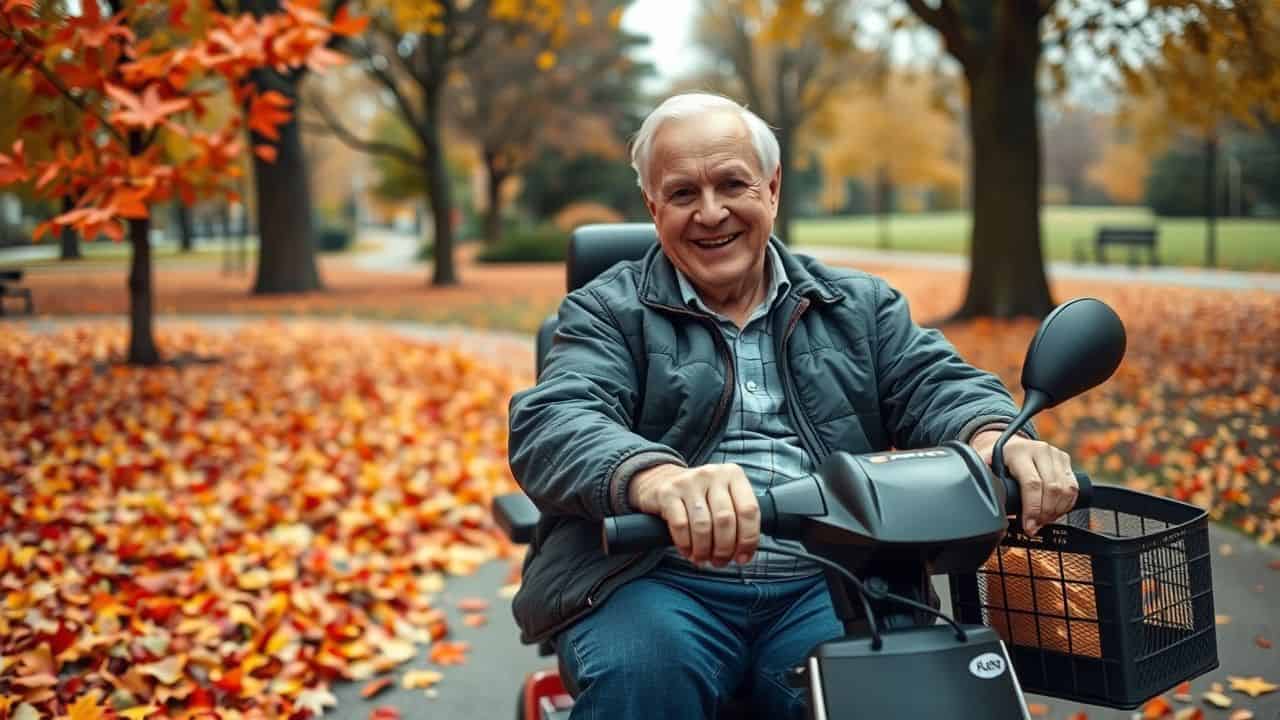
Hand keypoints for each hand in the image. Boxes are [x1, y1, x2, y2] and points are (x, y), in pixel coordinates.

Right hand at [628, 463, 759, 565]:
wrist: (660, 481)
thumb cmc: (699, 497)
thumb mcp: (724, 497)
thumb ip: (738, 518)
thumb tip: (744, 553)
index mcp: (733, 474)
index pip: (749, 510)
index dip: (748, 539)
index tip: (742, 557)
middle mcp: (712, 474)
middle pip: (725, 520)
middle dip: (724, 549)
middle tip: (719, 561)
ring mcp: (689, 482)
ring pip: (703, 525)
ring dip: (704, 550)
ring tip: (702, 558)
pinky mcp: (668, 492)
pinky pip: (680, 526)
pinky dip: (685, 544)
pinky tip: (687, 551)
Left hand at [970, 431, 1077, 535]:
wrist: (1010, 444)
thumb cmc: (995, 459)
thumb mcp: (985, 465)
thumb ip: (981, 477)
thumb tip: (978, 498)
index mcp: (1017, 451)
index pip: (1032, 483)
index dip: (1032, 509)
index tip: (1028, 526)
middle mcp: (1039, 450)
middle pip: (1052, 489)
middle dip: (1044, 514)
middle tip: (1034, 527)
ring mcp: (1054, 454)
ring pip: (1066, 490)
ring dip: (1057, 512)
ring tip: (1042, 521)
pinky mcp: (1065, 459)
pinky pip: (1073, 488)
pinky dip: (1066, 505)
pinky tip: (1054, 513)